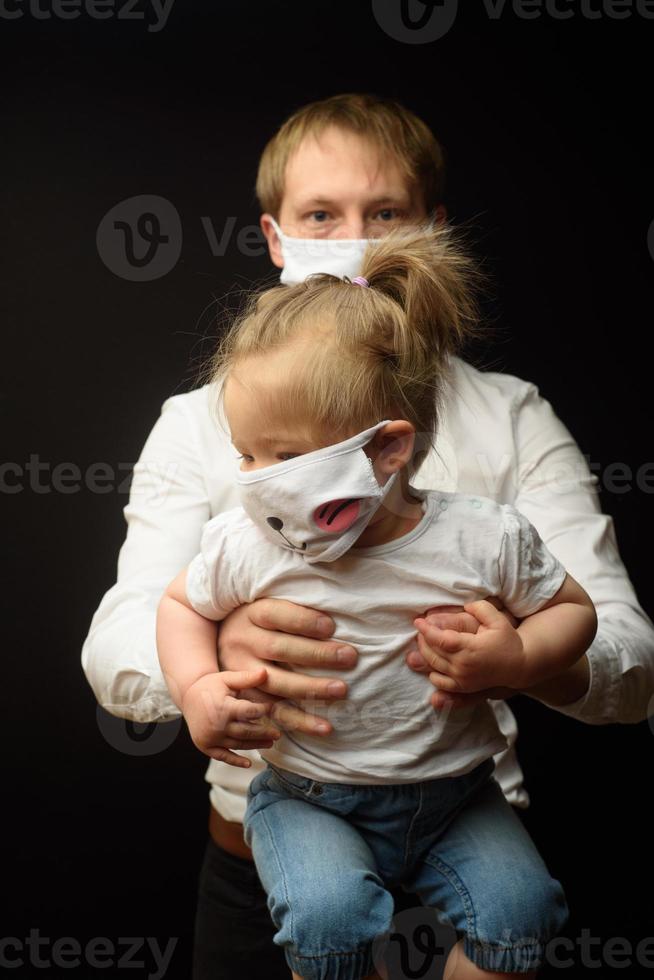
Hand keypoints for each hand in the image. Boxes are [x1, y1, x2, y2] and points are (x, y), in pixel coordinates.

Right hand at [181, 668, 281, 767]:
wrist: (187, 696)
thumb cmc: (210, 685)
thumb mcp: (227, 678)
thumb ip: (247, 678)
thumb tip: (266, 672)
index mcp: (223, 707)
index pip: (249, 712)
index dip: (263, 710)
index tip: (274, 709)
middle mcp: (216, 725)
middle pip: (246, 732)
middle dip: (264, 733)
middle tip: (278, 734)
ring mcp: (210, 738)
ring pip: (237, 744)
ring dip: (255, 745)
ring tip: (270, 743)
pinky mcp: (205, 746)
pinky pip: (222, 756)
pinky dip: (235, 761)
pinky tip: (248, 764)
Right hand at [217, 599, 357, 736]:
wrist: (215, 641)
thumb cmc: (258, 619)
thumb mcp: (267, 602)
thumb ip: (295, 606)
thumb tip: (335, 615)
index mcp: (251, 614)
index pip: (277, 615)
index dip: (304, 621)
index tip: (331, 626)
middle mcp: (242, 642)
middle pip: (279, 649)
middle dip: (317, 654)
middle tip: (349, 657)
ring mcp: (241, 672)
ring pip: (276, 683)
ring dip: (311, 689)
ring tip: (340, 690)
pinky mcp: (247, 698)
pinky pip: (273, 712)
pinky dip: (300, 721)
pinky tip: (324, 727)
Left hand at [406, 600, 519, 709]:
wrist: (519, 666)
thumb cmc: (507, 640)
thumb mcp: (498, 620)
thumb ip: (480, 608)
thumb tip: (465, 605)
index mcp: (471, 648)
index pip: (440, 639)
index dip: (426, 630)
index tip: (418, 621)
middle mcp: (464, 666)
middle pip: (433, 653)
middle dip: (423, 639)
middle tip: (422, 628)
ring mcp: (463, 679)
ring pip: (434, 666)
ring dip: (425, 653)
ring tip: (425, 640)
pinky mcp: (464, 688)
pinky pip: (440, 682)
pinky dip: (432, 672)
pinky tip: (433, 660)